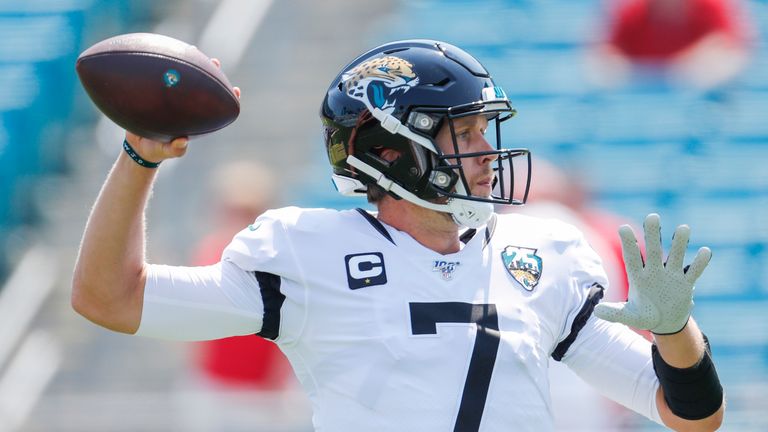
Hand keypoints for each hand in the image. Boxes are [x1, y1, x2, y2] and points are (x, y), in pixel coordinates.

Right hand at [123, 58, 240, 162]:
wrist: (137, 147)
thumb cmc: (156, 150)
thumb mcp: (167, 152)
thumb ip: (175, 149)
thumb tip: (183, 141)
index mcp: (196, 118)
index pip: (215, 106)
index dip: (227, 97)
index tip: (236, 89)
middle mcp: (187, 106)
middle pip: (203, 86)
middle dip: (212, 73)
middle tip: (215, 62)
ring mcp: (173, 98)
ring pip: (185, 77)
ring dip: (191, 63)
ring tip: (195, 49)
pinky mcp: (157, 93)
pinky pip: (163, 77)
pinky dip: (166, 65)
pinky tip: (166, 51)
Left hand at [593, 214, 711, 333]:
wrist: (665, 322)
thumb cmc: (644, 316)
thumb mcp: (628, 316)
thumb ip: (614, 313)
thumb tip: (596, 311)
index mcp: (638, 277)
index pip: (631, 257)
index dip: (628, 244)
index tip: (622, 227)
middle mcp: (654, 272)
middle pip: (653, 251)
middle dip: (653, 235)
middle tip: (652, 217)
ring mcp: (671, 276)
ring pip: (676, 256)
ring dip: (680, 243)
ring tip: (683, 228)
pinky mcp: (686, 284)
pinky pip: (694, 272)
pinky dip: (700, 263)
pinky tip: (706, 251)